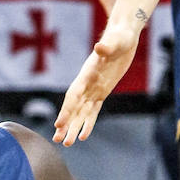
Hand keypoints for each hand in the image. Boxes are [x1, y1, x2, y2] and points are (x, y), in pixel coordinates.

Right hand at [53, 22, 141, 143]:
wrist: (123, 36)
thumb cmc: (119, 37)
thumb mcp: (116, 41)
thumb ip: (107, 47)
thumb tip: (100, 47)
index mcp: (87, 73)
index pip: (73, 95)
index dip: (66, 109)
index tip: (59, 123)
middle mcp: (87, 83)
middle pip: (73, 107)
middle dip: (66, 123)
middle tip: (57, 140)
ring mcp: (93, 88)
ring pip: (81, 112)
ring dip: (73, 127)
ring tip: (66, 144)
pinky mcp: (102, 91)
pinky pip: (93, 110)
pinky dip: (88, 123)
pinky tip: (82, 135)